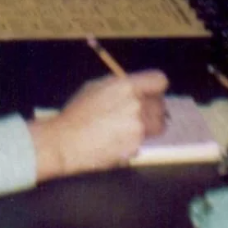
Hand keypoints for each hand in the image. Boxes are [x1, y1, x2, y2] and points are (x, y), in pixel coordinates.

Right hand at [28, 70, 167, 181]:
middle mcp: (136, 105)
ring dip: (149, 125)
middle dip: (153, 107)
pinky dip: (136, 141)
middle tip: (139, 111)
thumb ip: (119, 85)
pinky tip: (118, 140)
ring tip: (130, 126)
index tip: (151, 91)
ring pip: (158, 125)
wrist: (66, 142)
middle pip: (161, 104)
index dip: (156, 86)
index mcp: (126, 86)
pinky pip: (145, 141)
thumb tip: (135, 86)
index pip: (159, 80)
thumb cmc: (77, 113)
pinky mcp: (136, 147)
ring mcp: (138, 128)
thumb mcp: (95, 87)